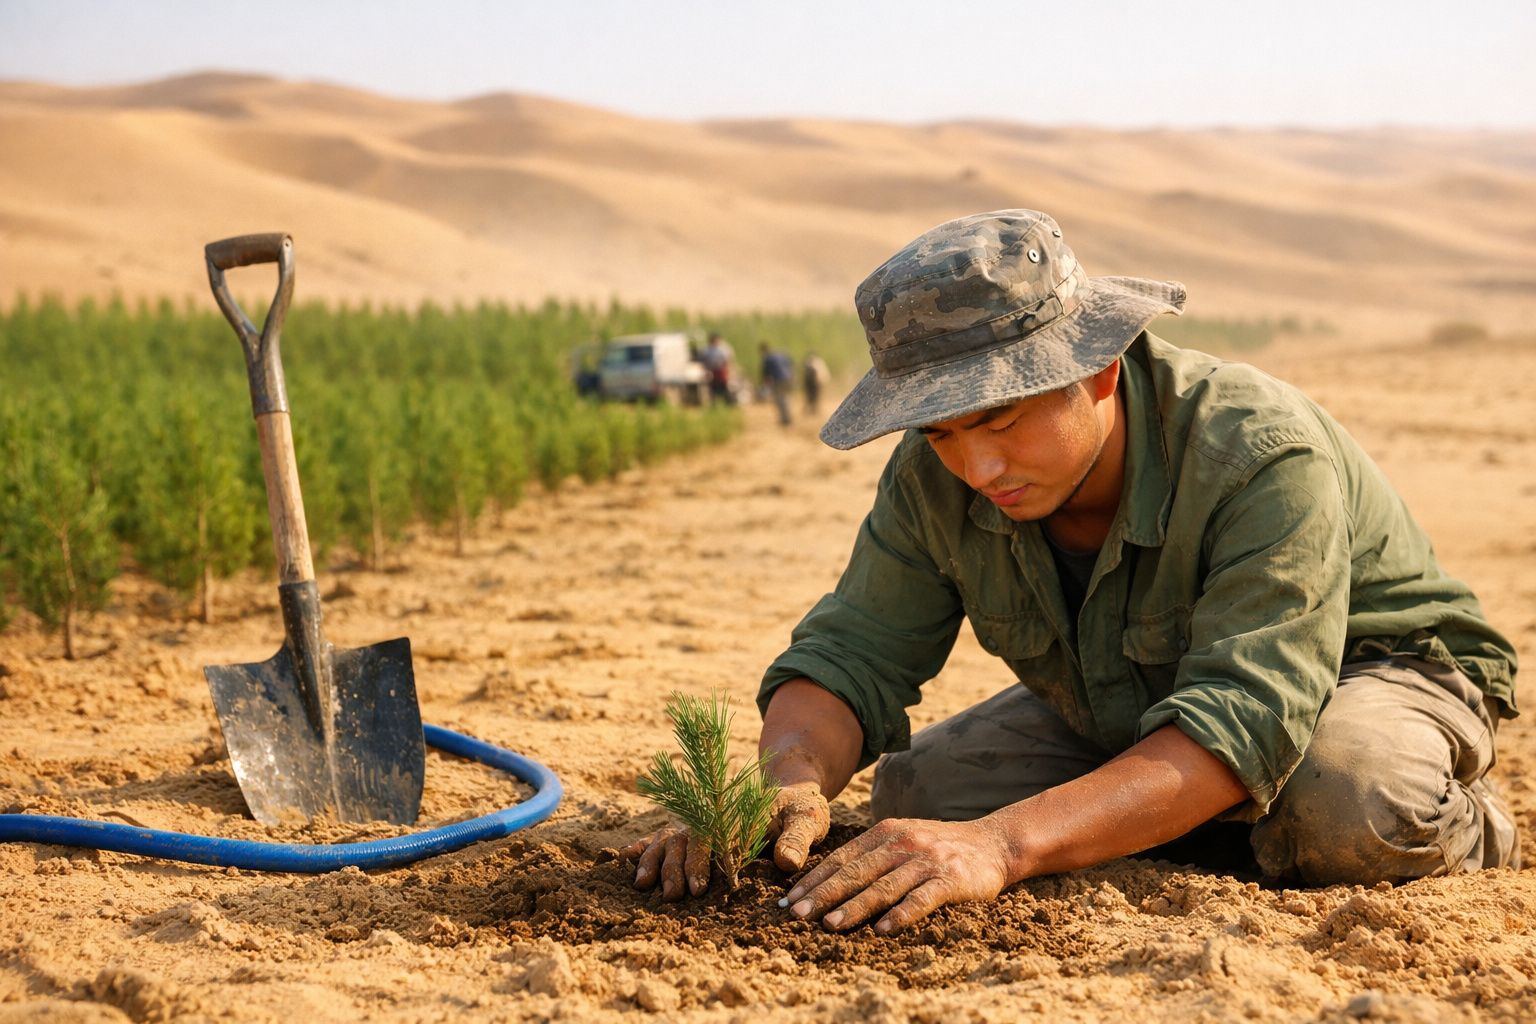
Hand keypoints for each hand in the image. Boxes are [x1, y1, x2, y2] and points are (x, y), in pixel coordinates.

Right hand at [617, 782, 830, 898]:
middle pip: (686, 838)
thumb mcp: (808, 818)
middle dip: (675, 867)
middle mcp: (714, 816)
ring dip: (655, 860)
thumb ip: (798, 838)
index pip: (713, 836)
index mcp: (738, 814)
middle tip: (672, 896)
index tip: (698, 888)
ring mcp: (702, 822)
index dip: (701, 861)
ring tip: (642, 885)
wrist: (793, 794)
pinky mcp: (697, 830)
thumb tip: (786, 862)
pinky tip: (625, 859)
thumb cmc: (803, 810)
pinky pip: (665, 836)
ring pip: (670, 837)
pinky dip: (645, 846)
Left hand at [781, 817, 1010, 933]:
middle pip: (856, 872)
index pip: (842, 858)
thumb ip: (872, 856)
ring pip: (883, 886)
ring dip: (855, 907)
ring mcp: (926, 860)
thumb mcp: (903, 840)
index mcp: (885, 832)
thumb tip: (828, 882)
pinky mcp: (950, 879)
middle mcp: (902, 842)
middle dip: (823, 894)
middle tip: (798, 915)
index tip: (790, 900)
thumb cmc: (939, 847)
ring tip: (830, 926)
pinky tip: (882, 930)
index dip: (814, 879)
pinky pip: (921, 899)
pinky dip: (901, 914)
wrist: (994, 843)